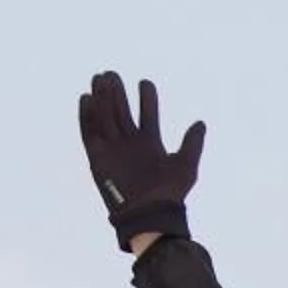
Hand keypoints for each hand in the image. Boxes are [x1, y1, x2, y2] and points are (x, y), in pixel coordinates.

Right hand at [77, 71, 204, 251]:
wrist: (150, 214)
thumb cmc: (169, 193)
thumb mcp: (186, 165)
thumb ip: (192, 144)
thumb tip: (200, 123)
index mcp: (150, 143)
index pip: (147, 113)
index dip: (146, 98)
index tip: (145, 83)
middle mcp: (130, 143)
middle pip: (121, 111)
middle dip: (118, 92)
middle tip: (113, 73)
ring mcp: (113, 149)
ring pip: (104, 117)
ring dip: (102, 98)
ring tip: (100, 78)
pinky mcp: (98, 158)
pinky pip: (89, 133)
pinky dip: (86, 116)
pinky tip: (86, 98)